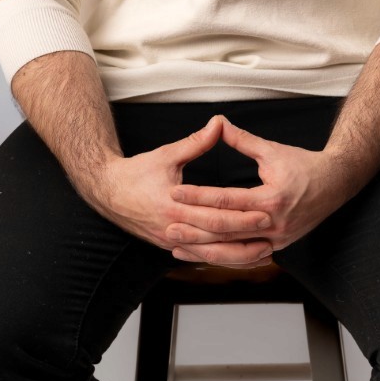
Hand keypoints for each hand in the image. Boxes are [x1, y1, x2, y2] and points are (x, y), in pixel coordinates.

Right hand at [84, 115, 273, 263]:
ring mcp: (170, 240)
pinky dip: (220, 257)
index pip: (214, 215)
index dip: (241, 216)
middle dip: (244, 240)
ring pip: (209, 254)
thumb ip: (196, 142)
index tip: (264, 213)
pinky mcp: (169, 245)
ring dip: (236, 256)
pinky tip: (239, 257)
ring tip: (263, 253)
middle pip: (215, 239)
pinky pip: (199, 255)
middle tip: (271, 235)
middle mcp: (172, 228)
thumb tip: (218, 123)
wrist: (107, 192)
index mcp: (173, 206)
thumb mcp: (167, 154)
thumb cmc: (136, 171)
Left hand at [166, 115, 351, 264]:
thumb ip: (242, 140)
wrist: (336, 183)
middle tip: (168, 227)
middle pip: (227, 230)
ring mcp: (277, 239)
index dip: (198, 196)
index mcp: (272, 198)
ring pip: (235, 251)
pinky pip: (247, 257)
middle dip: (195, 230)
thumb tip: (217, 123)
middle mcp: (274, 223)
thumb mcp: (272, 150)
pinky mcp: (278, 246)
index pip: (227, 200)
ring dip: (205, 251)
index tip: (175, 193)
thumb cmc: (304, 165)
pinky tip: (205, 257)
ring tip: (178, 248)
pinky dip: (224, 259)